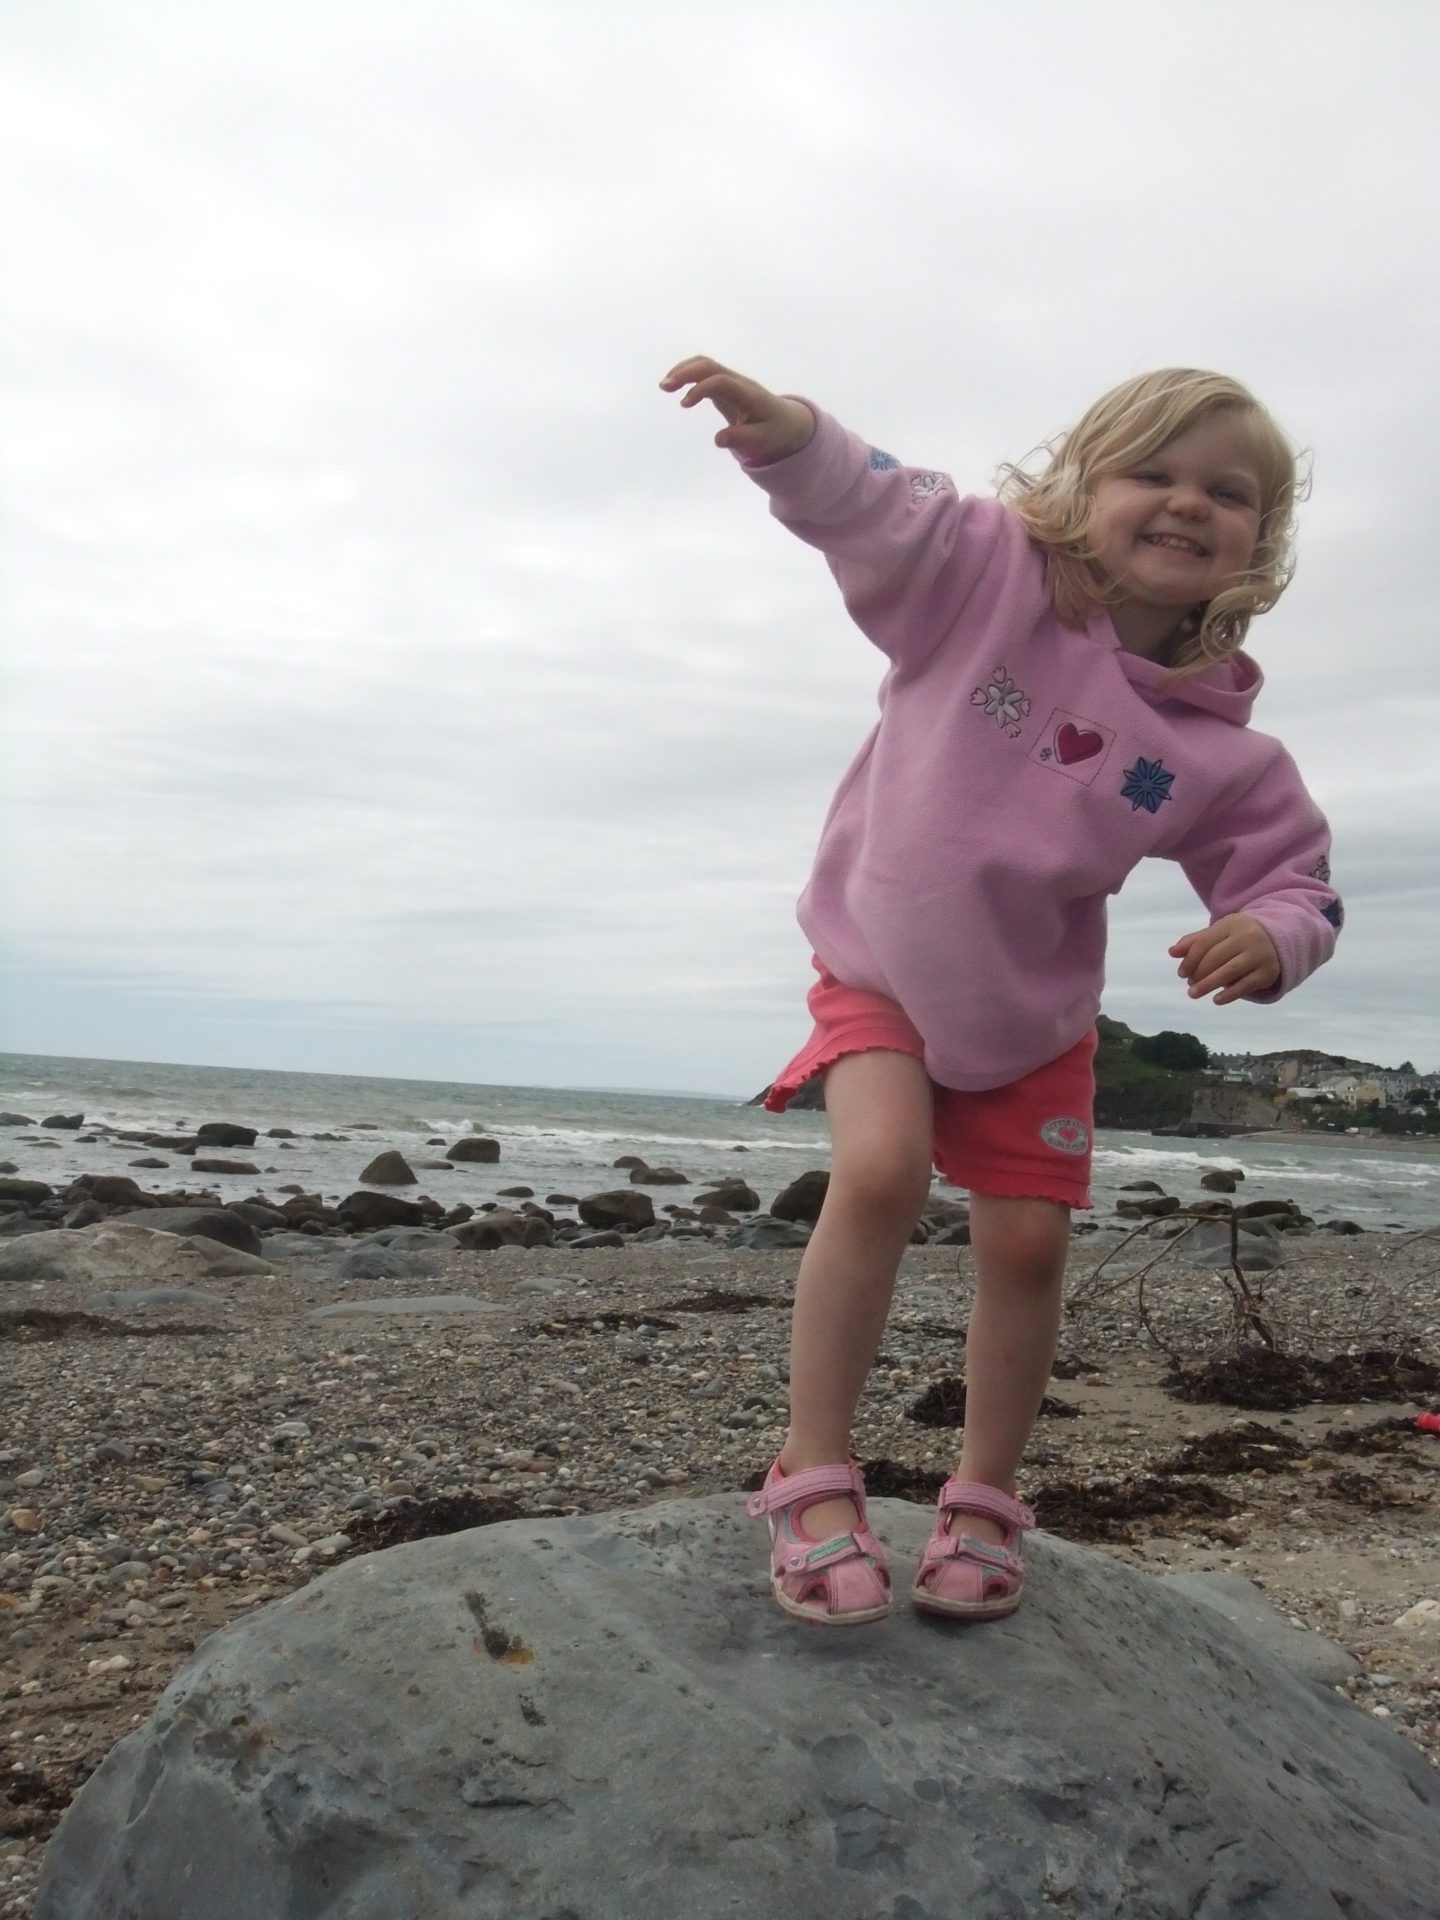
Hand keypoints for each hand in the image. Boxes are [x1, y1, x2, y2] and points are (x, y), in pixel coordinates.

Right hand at [659, 355, 814, 463]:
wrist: (787, 421)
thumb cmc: (775, 432)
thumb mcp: (763, 441)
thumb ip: (742, 439)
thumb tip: (718, 440)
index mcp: (748, 395)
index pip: (721, 382)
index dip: (701, 389)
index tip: (683, 404)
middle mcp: (739, 382)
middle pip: (710, 366)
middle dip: (686, 372)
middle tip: (664, 386)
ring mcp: (732, 381)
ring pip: (705, 364)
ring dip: (683, 370)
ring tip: (664, 385)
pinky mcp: (725, 384)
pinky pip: (705, 372)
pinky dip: (687, 374)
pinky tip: (673, 385)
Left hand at [1169, 914, 1279, 1003]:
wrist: (1278, 940)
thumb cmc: (1239, 938)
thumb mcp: (1219, 934)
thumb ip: (1195, 942)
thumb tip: (1172, 952)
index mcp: (1232, 924)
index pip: (1205, 943)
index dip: (1190, 959)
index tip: (1181, 973)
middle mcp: (1248, 937)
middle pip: (1216, 957)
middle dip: (1198, 973)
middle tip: (1189, 985)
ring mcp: (1260, 954)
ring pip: (1229, 971)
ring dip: (1208, 984)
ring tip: (1193, 994)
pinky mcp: (1268, 972)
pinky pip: (1246, 985)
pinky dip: (1230, 994)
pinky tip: (1216, 1000)